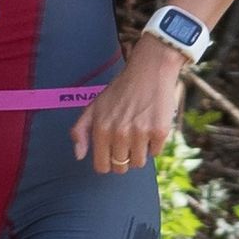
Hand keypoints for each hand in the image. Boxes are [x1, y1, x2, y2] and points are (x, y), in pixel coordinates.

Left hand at [71, 39, 184, 174]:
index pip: (102, 166)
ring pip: (139, 163)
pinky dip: (154, 143)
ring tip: (139, 133)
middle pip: (121, 167)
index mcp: (102, 129)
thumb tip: (79, 156)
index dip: (107, 162)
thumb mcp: (93, 107)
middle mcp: (120, 133)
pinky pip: (155, 152)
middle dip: (123, 158)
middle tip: (127, 142)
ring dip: (139, 152)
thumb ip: (80, 131)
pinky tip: (151, 126)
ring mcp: (141, 133)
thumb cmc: (120, 90)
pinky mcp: (159, 132)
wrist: (149, 71)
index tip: (112, 153)